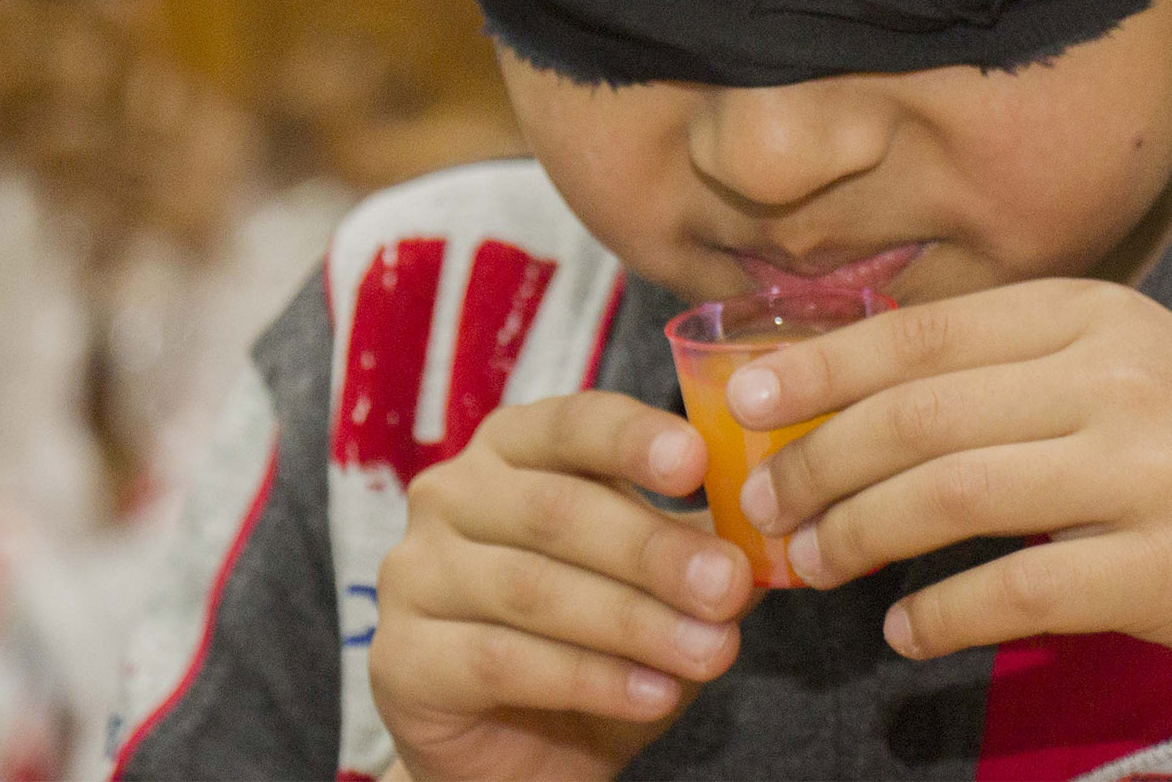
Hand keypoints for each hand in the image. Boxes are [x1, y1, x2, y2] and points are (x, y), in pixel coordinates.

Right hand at [369, 391, 755, 781]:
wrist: (518, 753)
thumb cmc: (593, 641)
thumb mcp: (656, 585)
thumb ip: (702, 547)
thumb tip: (769, 532)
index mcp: (513, 448)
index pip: (573, 422)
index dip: (634, 438)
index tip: (698, 462)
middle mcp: (451, 494)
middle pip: (558, 509)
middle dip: (654, 551)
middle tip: (728, 587)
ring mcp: (416, 573)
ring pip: (534, 589)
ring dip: (634, 623)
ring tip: (710, 653)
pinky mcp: (402, 656)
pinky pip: (503, 661)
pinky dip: (589, 680)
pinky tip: (653, 695)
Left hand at [729, 280, 1171, 777]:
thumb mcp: (1128, 369)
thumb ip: (1011, 367)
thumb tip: (853, 386)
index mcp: (1096, 314)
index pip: (923, 330)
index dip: (820, 364)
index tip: (742, 396)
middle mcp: (1118, 377)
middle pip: (919, 413)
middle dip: (817, 460)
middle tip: (759, 503)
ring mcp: (1145, 472)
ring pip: (949, 496)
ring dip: (858, 534)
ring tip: (809, 565)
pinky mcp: (1163, 570)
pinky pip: (1013, 593)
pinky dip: (939, 615)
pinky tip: (905, 632)